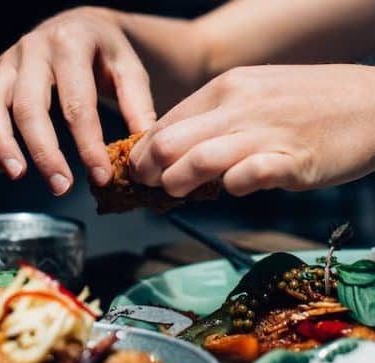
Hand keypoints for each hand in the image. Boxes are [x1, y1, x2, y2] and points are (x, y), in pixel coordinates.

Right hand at [0, 7, 155, 194]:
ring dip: (3, 146)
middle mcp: (32, 48)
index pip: (77, 104)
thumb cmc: (105, 54)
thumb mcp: (128, 69)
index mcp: (71, 43)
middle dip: (44, 152)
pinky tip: (3, 167)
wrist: (76, 26)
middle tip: (61, 187)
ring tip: (19, 176)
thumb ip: (137, 105)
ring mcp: (6, 61)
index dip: (88, 145)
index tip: (100, 176)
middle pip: (29, 107)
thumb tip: (140, 146)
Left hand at [129, 64, 374, 196]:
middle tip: (146, 185)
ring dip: (177, 183)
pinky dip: (231, 187)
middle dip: (147, 169)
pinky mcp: (293, 160)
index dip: (143, 151)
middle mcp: (241, 105)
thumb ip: (215, 120)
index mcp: (226, 87)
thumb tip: (175, 152)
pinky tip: (231, 189)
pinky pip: (248, 176)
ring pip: (199, 160)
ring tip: (173, 193)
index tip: (137, 169)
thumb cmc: (308, 104)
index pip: (166, 122)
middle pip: (171, 142)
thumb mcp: (254, 95)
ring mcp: (267, 132)